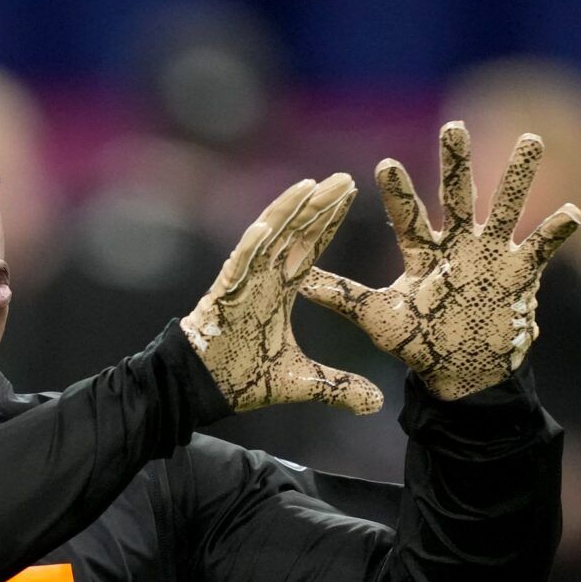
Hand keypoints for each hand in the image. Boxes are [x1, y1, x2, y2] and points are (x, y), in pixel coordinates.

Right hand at [181, 174, 383, 414]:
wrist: (203, 391)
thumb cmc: (242, 378)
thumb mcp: (302, 383)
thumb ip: (339, 387)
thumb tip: (377, 403)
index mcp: (278, 288)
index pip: (308, 247)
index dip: (328, 222)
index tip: (350, 194)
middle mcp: (261, 277)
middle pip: (293, 233)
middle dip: (318, 205)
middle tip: (345, 179)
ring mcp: (241, 283)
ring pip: (266, 239)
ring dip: (287, 213)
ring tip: (309, 186)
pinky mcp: (222, 297)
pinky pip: (236, 269)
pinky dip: (248, 249)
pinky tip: (263, 230)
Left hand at [299, 121, 580, 400]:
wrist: (462, 375)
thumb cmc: (420, 344)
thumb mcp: (378, 320)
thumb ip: (342, 296)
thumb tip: (296, 280)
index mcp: (424, 253)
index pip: (409, 216)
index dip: (399, 193)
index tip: (384, 164)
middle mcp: (458, 245)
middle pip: (457, 196)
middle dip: (456, 163)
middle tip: (453, 127)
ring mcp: (492, 255)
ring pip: (506, 208)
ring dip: (517, 177)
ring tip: (531, 140)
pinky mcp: (520, 274)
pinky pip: (542, 248)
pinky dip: (557, 231)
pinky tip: (573, 213)